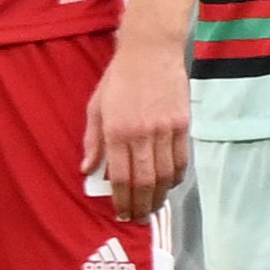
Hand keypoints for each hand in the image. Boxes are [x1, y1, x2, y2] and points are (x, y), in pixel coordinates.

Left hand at [83, 37, 190, 222]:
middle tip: (139, 219)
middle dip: (141, 205)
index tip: (121, 213)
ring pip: (165, 174)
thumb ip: (92, 141)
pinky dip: (176, 177)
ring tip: (154, 207)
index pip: (120, 177)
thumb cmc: (120, 78)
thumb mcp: (96, 107)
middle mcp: (141, 134)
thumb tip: (87, 170)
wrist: (151, 51)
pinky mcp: (182, 124)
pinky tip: (169, 185)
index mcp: (116, 131)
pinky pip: (181, 159)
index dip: (122, 200)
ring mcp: (165, 129)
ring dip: (160, 196)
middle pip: (145, 181)